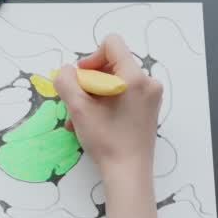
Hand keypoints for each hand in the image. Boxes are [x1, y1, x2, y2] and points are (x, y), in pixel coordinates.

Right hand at [54, 34, 162, 173]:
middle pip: (113, 63)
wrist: (128, 173)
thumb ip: (66, 81)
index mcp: (134, 77)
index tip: (82, 79)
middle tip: (77, 102)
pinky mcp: (149, 109)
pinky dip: (106, 102)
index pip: (112, 44)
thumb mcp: (78, 108)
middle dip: (90, 80)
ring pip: (116, 81)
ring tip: (80, 118)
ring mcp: (151, 96)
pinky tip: (93, 122)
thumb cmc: (106, 140)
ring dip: (94, 95)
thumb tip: (66, 71)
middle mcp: (148, 82)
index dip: (91, 57)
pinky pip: (124, 94)